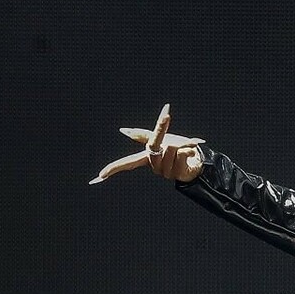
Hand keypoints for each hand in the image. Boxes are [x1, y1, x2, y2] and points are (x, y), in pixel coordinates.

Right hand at [89, 103, 205, 183]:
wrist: (196, 160)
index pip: (126, 164)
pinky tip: (190, 153)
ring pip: (169, 149)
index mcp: (147, 158)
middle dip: (162, 130)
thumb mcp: (158, 138)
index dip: (113, 169)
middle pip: (154, 145)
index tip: (99, 177)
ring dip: (180, 143)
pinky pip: (181, 154)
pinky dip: (188, 149)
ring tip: (183, 149)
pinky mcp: (178, 173)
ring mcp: (165, 172)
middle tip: (167, 116)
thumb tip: (122, 130)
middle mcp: (154, 167)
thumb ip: (140, 135)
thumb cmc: (177, 150)